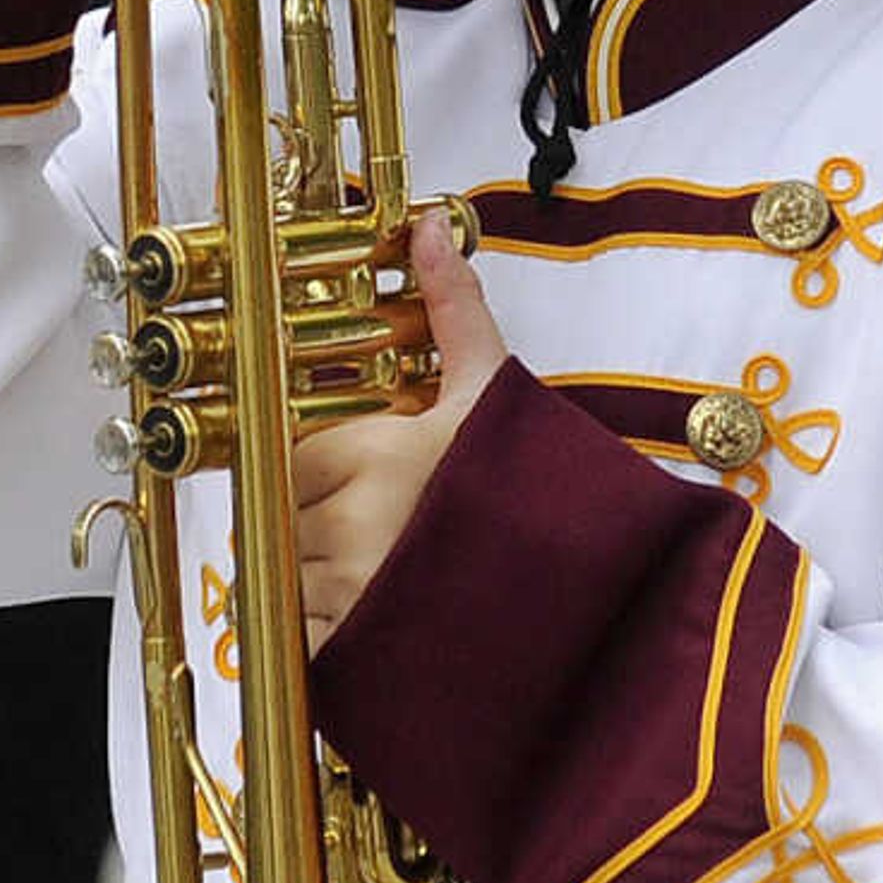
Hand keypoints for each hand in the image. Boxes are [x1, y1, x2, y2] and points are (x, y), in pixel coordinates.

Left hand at [293, 212, 507, 648]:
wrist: (597, 605)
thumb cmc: (539, 493)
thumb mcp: (498, 395)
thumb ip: (456, 311)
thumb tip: (429, 226)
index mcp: (382, 456)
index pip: (292, 461)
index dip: (321, 475)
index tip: (368, 487)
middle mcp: (359, 526)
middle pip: (285, 521)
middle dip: (320, 528)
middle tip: (387, 537)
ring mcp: (357, 597)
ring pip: (290, 580)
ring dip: (323, 584)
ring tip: (394, 582)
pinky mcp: (359, 656)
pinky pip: (304, 639)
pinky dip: (328, 637)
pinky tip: (383, 624)